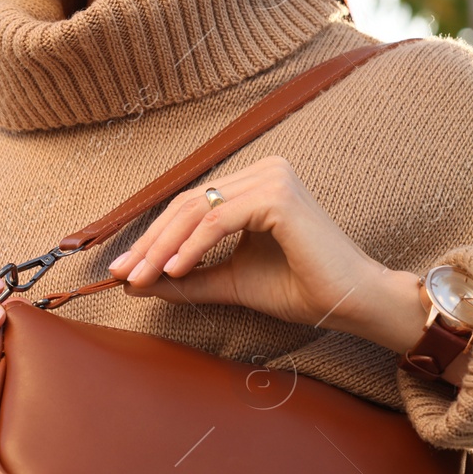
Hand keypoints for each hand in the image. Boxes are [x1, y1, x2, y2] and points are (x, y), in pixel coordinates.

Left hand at [106, 156, 427, 349]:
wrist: (351, 302)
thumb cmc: (301, 288)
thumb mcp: (230, 281)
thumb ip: (188, 277)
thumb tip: (136, 281)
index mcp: (255, 183)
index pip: (190, 206)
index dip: (152, 237)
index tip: (123, 270)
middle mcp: (264, 170)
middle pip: (187, 204)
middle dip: (149, 242)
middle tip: (121, 273)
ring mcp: (272, 178)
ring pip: (197, 211)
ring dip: (163, 247)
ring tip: (140, 277)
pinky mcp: (278, 196)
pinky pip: (218, 220)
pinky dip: (191, 246)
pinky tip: (173, 270)